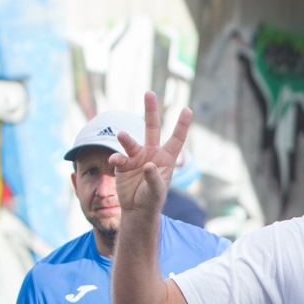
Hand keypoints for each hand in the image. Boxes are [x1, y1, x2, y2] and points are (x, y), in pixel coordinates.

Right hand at [109, 90, 191, 218]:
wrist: (137, 209)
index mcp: (166, 158)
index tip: (187, 109)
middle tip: (149, 93)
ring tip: (122, 135)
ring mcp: (136, 157)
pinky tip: (116, 161)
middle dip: (151, 111)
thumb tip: (148, 165)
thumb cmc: (152, 199)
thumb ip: (155, 178)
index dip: (182, 125)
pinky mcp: (122, 164)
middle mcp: (151, 153)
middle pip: (152, 128)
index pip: (176, 139)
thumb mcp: (157, 191)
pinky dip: (117, 158)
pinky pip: (119, 157)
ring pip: (131, 142)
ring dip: (126, 139)